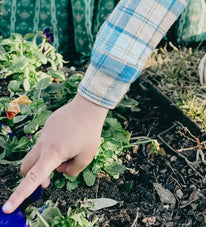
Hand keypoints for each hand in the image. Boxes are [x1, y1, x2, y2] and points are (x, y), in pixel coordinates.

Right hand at [1, 94, 107, 213]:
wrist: (88, 105)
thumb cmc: (89, 131)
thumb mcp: (87, 156)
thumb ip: (72, 170)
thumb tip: (61, 169)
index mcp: (52, 154)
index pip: (33, 179)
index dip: (19, 195)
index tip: (8, 207)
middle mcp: (44, 144)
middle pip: (27, 167)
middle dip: (32, 178)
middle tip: (49, 180)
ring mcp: (44, 134)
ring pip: (36, 154)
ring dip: (45, 161)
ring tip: (68, 153)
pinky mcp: (47, 126)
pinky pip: (45, 142)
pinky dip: (52, 147)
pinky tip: (69, 138)